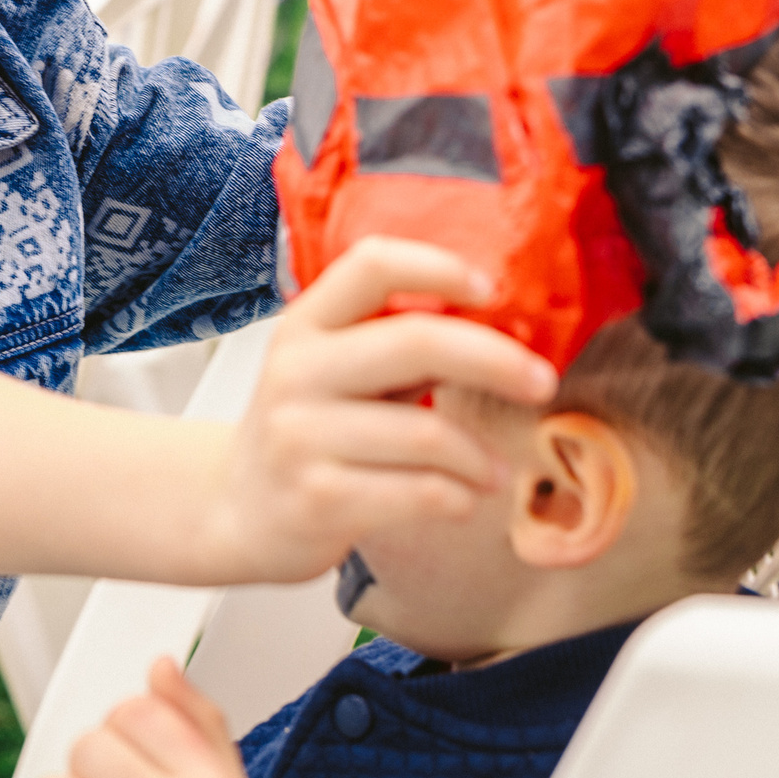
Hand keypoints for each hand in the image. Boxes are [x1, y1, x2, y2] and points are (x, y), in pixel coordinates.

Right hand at [204, 235, 553, 584]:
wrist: (238, 512)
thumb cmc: (306, 434)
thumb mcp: (330, 371)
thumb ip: (394, 343)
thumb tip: (498, 326)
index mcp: (305, 325)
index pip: (372, 265)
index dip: (438, 268)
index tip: (491, 291)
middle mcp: (297, 372)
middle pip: (416, 342)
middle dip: (496, 361)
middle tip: (541, 383)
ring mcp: (301, 437)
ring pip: (429, 433)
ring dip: (480, 456)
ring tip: (492, 470)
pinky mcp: (318, 499)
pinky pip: (420, 493)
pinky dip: (460, 497)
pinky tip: (464, 499)